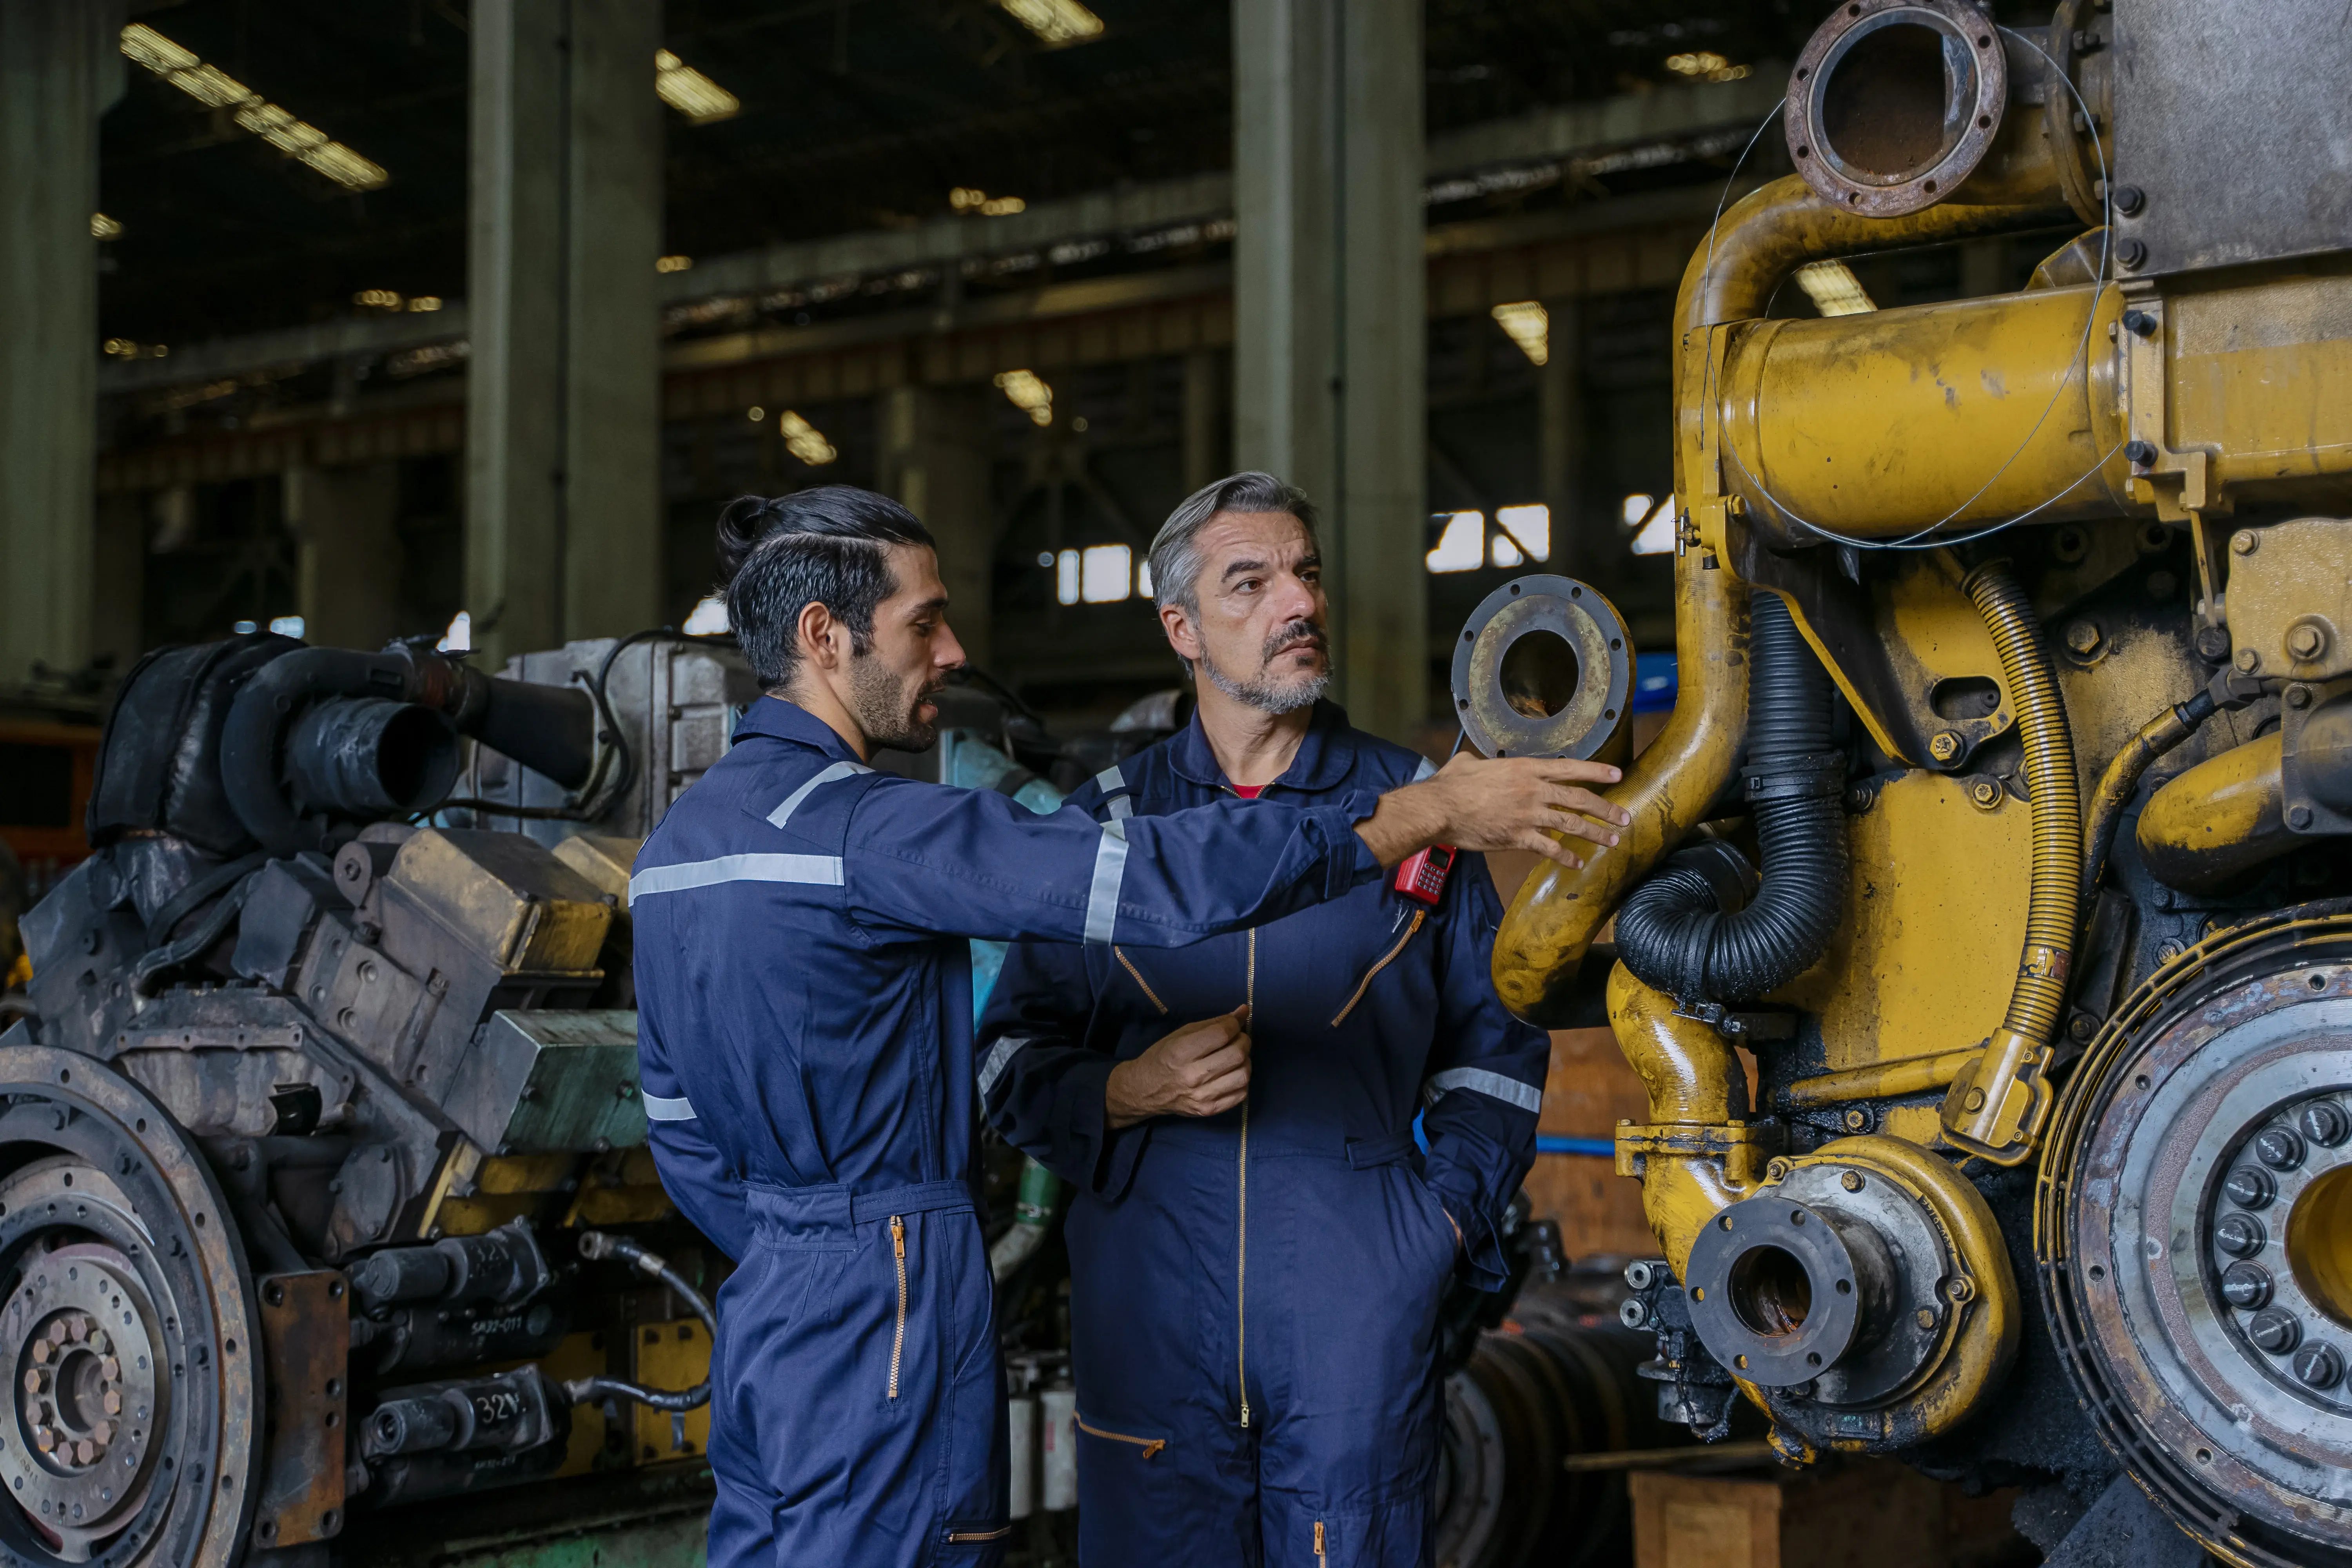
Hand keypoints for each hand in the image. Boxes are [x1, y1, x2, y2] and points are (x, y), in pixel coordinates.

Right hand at [1105, 1005, 1251, 1129]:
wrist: (1145, 1090)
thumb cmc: (1163, 1056)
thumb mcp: (1182, 1034)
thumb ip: (1213, 1023)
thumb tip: (1243, 1012)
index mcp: (1182, 1052)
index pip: (1222, 1034)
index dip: (1234, 1023)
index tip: (1234, 1022)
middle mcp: (1193, 1076)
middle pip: (1237, 1054)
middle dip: (1243, 1041)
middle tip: (1237, 1039)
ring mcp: (1203, 1096)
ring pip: (1243, 1075)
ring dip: (1245, 1061)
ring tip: (1235, 1057)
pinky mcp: (1209, 1110)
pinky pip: (1242, 1094)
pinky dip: (1242, 1081)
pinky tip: (1231, 1074)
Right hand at [1355, 755, 1631, 872]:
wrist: (1439, 809)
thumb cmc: (1450, 785)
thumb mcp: (1469, 764)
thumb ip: (1483, 763)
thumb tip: (1477, 763)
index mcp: (1524, 769)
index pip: (1570, 768)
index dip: (1596, 771)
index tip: (1617, 775)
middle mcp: (1532, 790)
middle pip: (1579, 798)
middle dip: (1605, 808)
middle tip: (1625, 816)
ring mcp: (1528, 815)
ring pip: (1571, 824)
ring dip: (1595, 833)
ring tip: (1613, 840)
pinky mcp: (1518, 838)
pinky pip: (1549, 848)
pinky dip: (1566, 856)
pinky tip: (1578, 863)